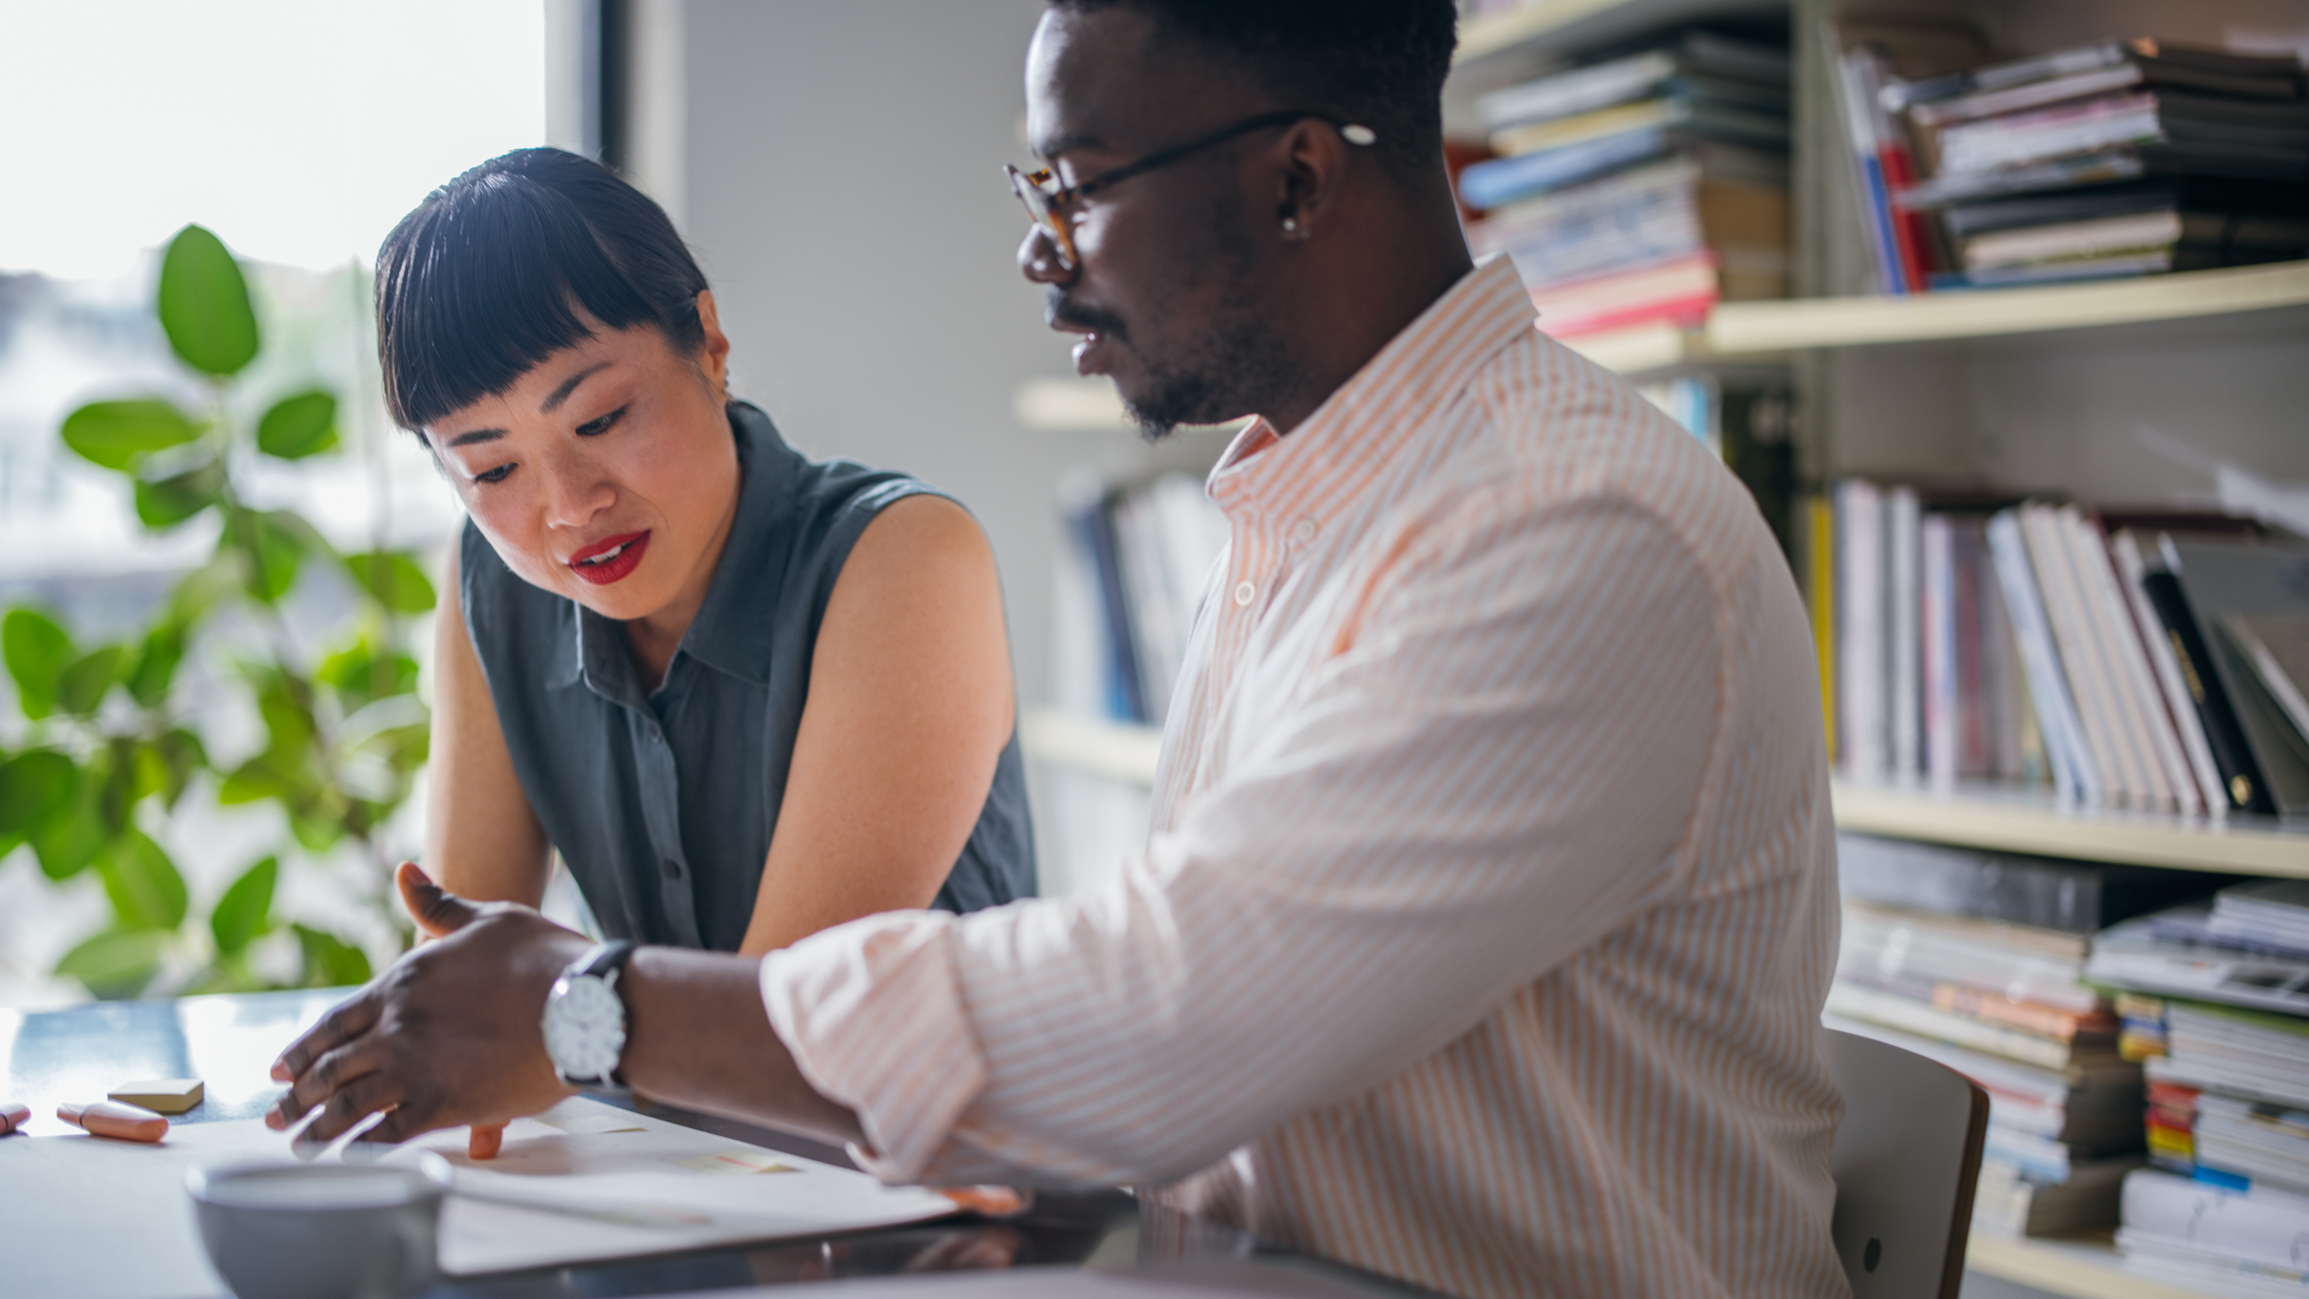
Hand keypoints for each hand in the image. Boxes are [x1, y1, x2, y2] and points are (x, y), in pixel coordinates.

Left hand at [267, 862, 591, 1147]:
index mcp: (401, 983)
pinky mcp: (443, 1105)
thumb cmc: (541, 957)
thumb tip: (405, 871)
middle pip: (330, 1069)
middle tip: (274, 1115)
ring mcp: (414, 1069)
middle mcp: (396, 1028)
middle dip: (297, 1096)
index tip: (279, 1069)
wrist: (583, 1003)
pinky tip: (347, 1158)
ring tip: (297, 1144)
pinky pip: (387, 1133)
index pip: (334, 1022)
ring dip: (316, 1128)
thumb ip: (439, 906)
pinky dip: (361, 1148)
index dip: (302, 1048)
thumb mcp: (488, 919)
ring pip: (348, 1106)